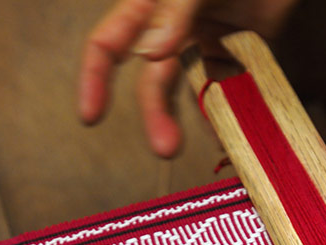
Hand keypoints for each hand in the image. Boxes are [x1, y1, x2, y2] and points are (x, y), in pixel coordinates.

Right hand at [79, 0, 297, 156]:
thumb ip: (175, 11)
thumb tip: (149, 52)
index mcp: (151, 5)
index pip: (109, 42)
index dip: (94, 79)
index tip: (90, 117)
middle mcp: (172, 27)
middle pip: (153, 80)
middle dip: (157, 114)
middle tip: (166, 148)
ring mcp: (204, 41)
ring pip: (189, 88)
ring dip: (196, 117)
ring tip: (214, 140)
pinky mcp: (235, 51)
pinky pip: (225, 86)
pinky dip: (228, 107)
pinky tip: (232, 127)